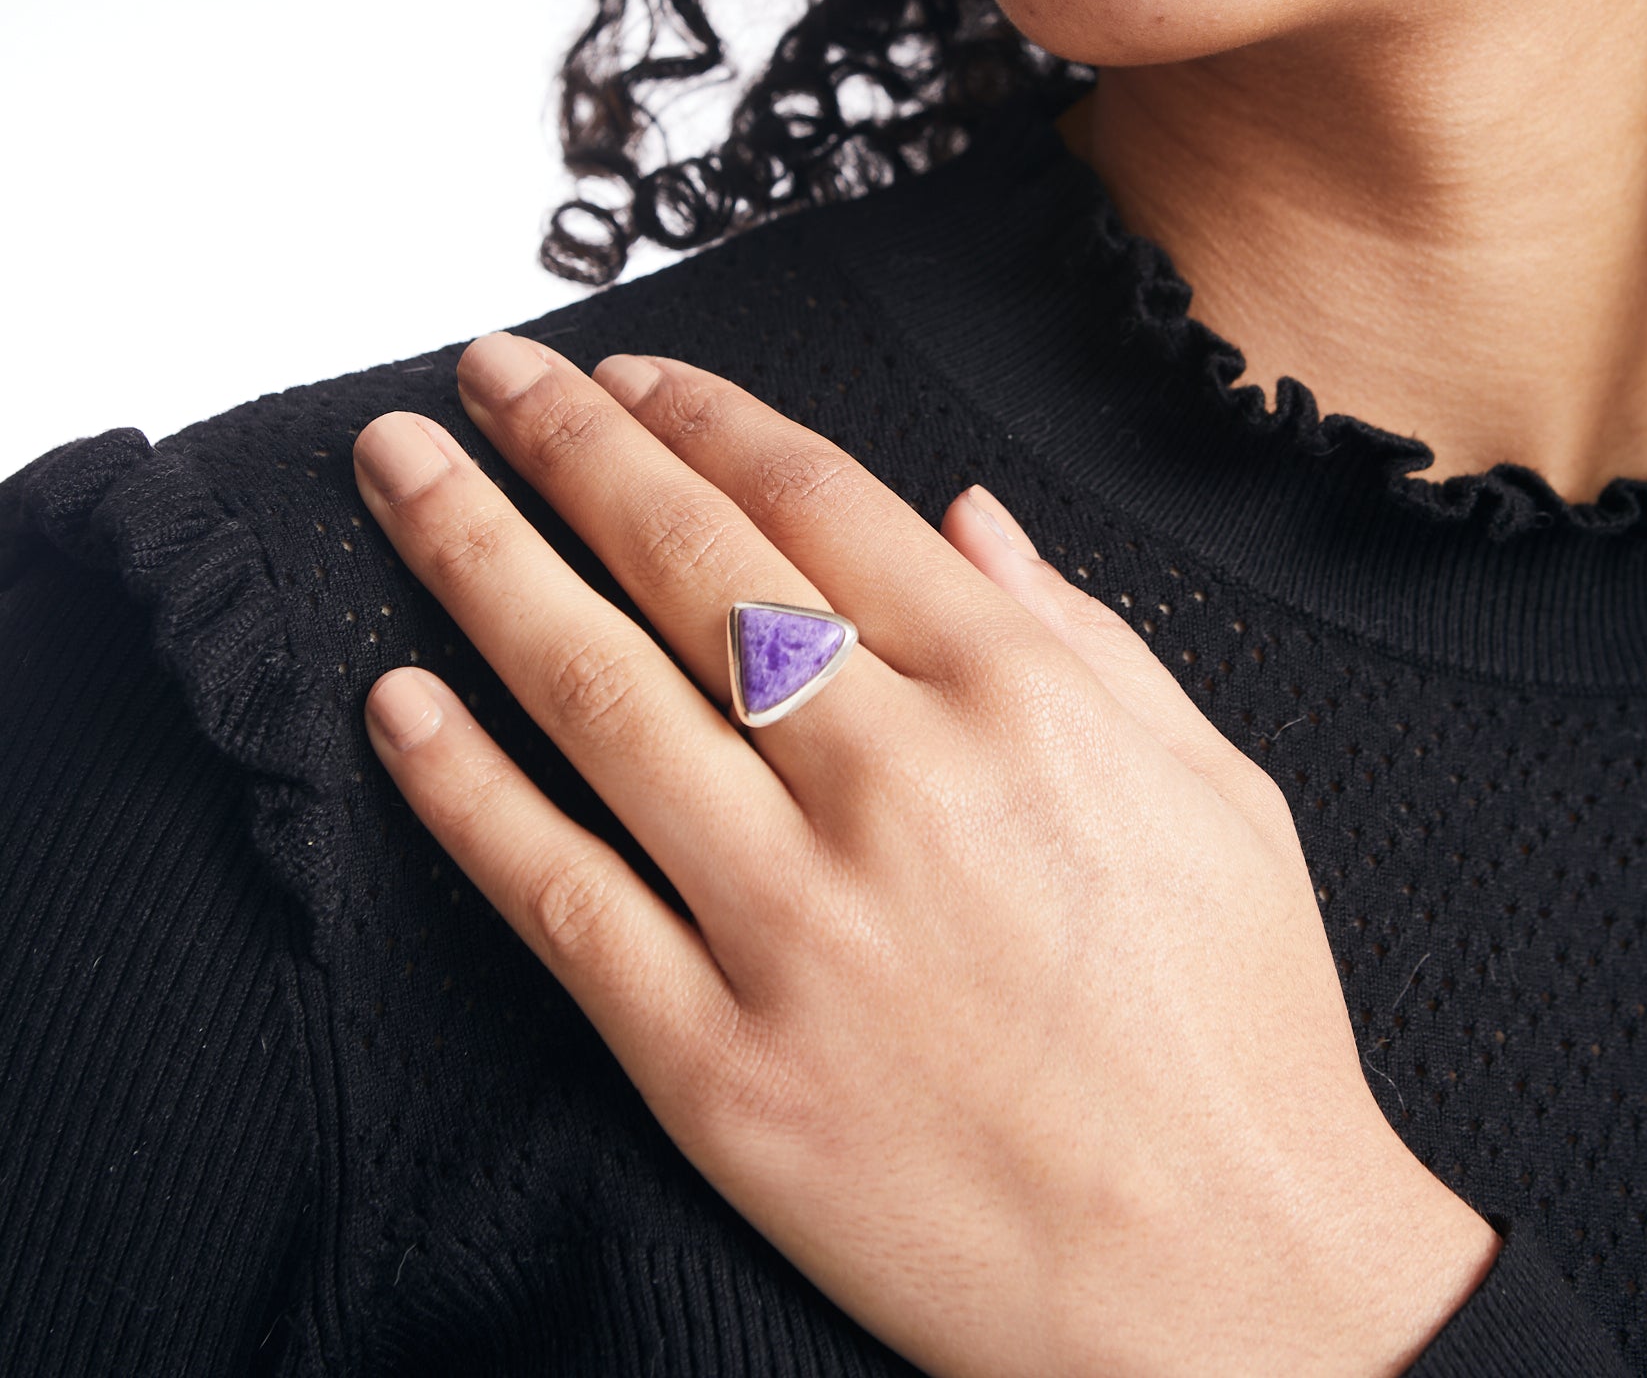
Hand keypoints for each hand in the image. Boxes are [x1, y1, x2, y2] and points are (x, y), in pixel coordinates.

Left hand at [351, 333, 1498, 1377]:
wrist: (1233, 1279)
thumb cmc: (1237, 1032)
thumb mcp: (1213, 786)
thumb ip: (1080, 630)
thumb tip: (964, 515)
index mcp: (1016, 699)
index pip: (817, 502)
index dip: (703, 421)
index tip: (627, 379)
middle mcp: (893, 784)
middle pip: (687, 563)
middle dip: (565, 445)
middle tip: (487, 376)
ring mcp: (795, 925)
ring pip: (595, 694)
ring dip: (478, 563)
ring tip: (403, 476)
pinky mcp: (721, 1068)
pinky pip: (559, 900)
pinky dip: (464, 793)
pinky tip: (398, 707)